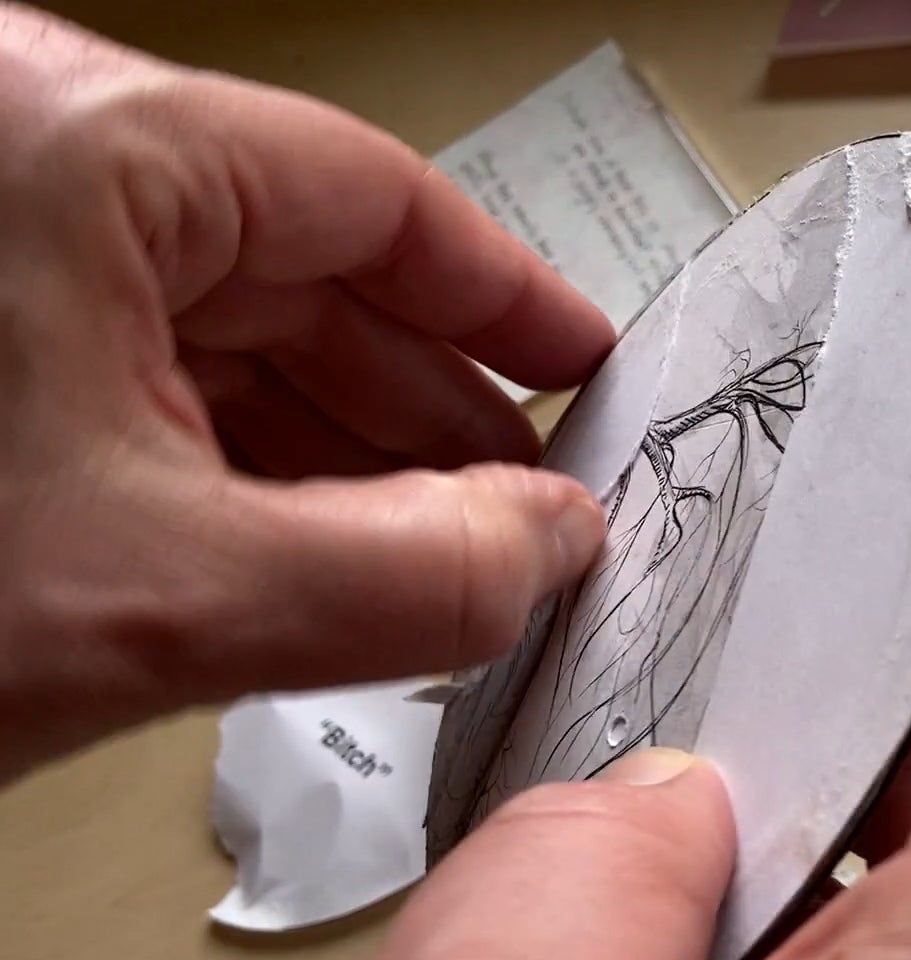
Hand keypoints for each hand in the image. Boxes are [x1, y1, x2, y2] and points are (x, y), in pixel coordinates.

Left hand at [0, 7, 612, 773]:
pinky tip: (313, 543)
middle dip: (422, 402)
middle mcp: (20, 150)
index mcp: (68, 139)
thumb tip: (552, 544)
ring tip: (435, 546)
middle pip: (298, 258)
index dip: (499, 297)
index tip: (583, 367)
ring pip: (219, 322)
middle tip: (521, 502)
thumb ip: (409, 576)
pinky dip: (238, 461)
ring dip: (337, 446)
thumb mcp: (156, 598)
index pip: (363, 191)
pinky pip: (140, 366)